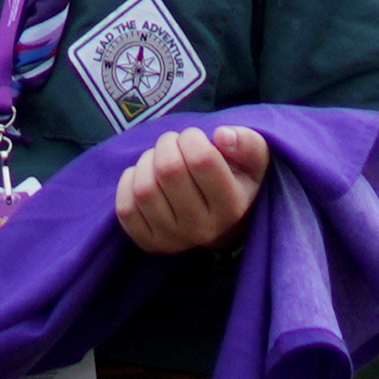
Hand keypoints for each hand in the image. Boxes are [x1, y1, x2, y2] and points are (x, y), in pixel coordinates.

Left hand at [114, 122, 271, 255]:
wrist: (222, 222)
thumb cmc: (235, 181)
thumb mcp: (253, 160)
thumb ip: (247, 143)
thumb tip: (222, 136)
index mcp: (232, 206)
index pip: (201, 160)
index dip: (191, 138)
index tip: (193, 137)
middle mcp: (203, 229)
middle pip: (169, 170)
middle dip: (167, 144)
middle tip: (173, 142)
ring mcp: (173, 239)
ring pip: (144, 188)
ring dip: (146, 161)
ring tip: (159, 158)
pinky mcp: (149, 242)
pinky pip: (125, 208)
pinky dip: (129, 182)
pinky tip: (144, 176)